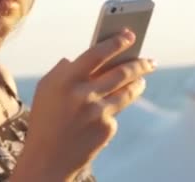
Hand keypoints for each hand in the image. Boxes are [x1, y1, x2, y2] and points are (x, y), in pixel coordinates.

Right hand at [11, 28, 156, 180]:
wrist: (47, 159)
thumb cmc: (45, 119)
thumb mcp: (46, 89)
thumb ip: (63, 70)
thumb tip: (79, 57)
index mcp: (66, 80)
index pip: (97, 53)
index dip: (115, 42)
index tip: (129, 35)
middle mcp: (84, 94)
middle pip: (121, 72)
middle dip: (139, 63)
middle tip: (150, 60)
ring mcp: (97, 112)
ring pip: (127, 91)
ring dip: (138, 83)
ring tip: (142, 79)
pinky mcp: (106, 129)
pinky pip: (116, 113)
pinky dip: (113, 110)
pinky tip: (109, 111)